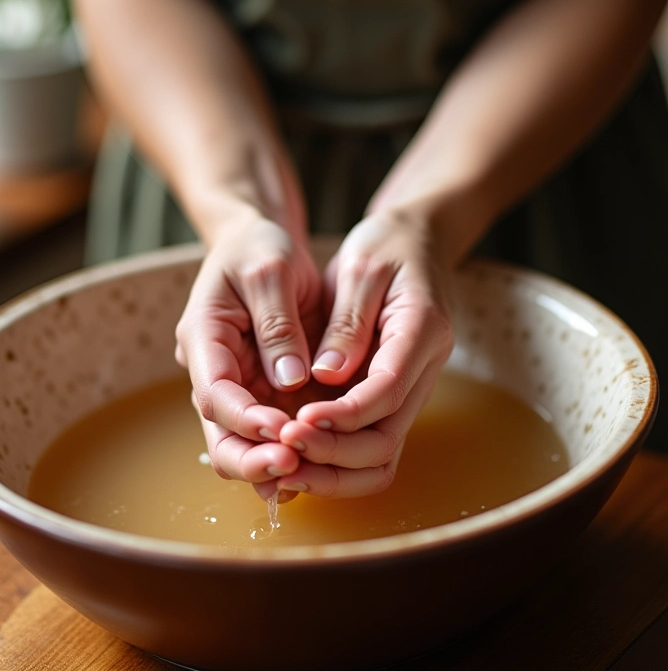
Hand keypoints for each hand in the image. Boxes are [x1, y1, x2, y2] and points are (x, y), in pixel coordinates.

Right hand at [175, 217, 322, 500]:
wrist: (261, 242)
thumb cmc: (260, 248)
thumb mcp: (270, 271)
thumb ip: (277, 324)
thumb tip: (291, 381)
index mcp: (205, 337)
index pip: (215, 393)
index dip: (245, 419)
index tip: (282, 430)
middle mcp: (216, 369)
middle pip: (221, 433)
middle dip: (252, 457)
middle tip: (293, 467)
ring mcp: (240, 384)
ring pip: (243, 442)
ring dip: (271, 463)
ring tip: (309, 475)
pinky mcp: (264, 390)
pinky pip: (270, 432)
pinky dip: (289, 452)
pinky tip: (316, 466)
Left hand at [277, 210, 454, 496]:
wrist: (418, 239)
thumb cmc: (387, 245)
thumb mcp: (360, 268)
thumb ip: (347, 323)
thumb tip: (326, 376)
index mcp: (422, 329)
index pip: (388, 390)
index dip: (344, 415)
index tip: (297, 422)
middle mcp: (425, 367)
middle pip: (388, 439)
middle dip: (335, 455)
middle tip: (284, 449)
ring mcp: (412, 384)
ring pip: (383, 452)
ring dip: (336, 469)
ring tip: (286, 465)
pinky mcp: (394, 391)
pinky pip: (371, 437)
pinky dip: (338, 456)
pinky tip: (299, 453)